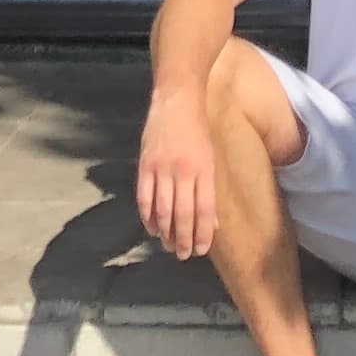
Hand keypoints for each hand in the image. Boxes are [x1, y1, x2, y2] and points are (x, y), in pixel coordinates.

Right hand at [136, 86, 217, 260]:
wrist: (177, 100)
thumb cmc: (198, 130)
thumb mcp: (211, 159)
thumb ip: (209, 191)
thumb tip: (211, 225)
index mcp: (204, 170)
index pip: (204, 211)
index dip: (202, 235)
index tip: (200, 251)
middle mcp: (183, 171)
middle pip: (183, 215)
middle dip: (183, 240)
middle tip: (183, 255)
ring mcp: (161, 168)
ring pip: (162, 210)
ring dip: (165, 233)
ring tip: (168, 246)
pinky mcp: (145, 164)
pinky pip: (144, 197)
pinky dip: (147, 217)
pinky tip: (152, 228)